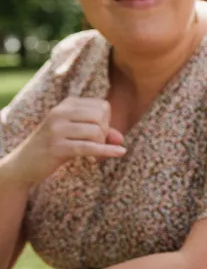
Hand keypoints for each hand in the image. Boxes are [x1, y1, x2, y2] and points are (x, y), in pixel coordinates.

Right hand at [5, 97, 126, 186]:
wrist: (23, 164)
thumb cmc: (55, 146)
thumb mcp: (78, 135)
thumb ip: (101, 134)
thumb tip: (121, 140)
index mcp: (67, 104)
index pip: (102, 106)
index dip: (105, 122)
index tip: (95, 133)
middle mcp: (60, 112)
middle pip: (100, 117)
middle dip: (104, 133)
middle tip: (95, 144)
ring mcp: (56, 129)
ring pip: (96, 132)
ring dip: (101, 144)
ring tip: (92, 151)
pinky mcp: (56, 147)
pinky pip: (88, 147)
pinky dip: (106, 151)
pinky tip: (120, 153)